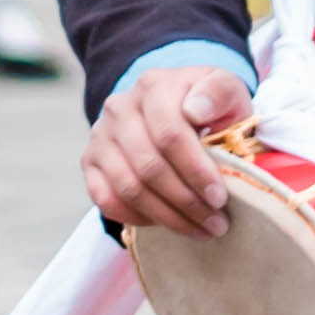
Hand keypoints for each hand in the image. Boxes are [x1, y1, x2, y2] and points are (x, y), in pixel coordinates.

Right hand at [85, 51, 254, 234]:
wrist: (175, 107)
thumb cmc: (206, 106)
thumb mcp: (225, 90)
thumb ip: (220, 92)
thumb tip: (196, 110)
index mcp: (154, 85)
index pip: (170, 134)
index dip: (195, 171)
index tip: (220, 197)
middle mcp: (120, 107)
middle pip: (149, 166)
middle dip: (186, 202)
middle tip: (216, 223)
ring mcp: (100, 135)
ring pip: (128, 187)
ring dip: (167, 216)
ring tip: (199, 229)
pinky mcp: (89, 161)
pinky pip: (106, 199)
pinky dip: (137, 217)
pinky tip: (166, 222)